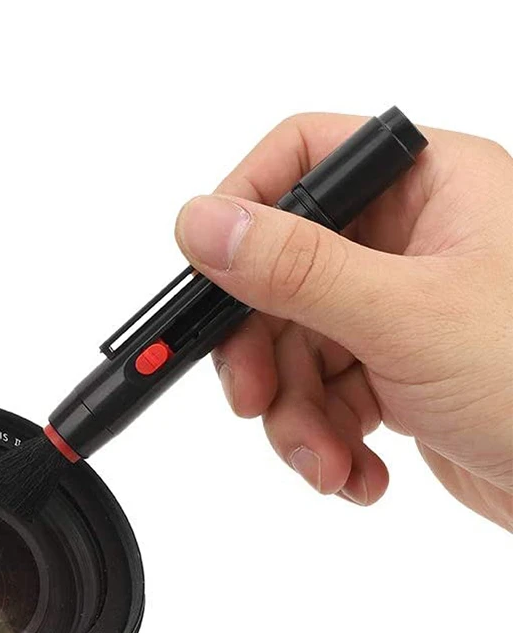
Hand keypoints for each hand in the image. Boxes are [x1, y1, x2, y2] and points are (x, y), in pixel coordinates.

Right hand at [174, 113, 512, 528]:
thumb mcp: (407, 319)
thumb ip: (295, 269)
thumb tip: (203, 223)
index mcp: (430, 187)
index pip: (303, 160)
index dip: (244, 213)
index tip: (209, 279)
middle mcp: (411, 240)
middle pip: (281, 273)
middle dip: (264, 354)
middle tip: (256, 400)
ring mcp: (400, 309)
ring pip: (294, 347)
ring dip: (296, 417)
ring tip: (326, 461)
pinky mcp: (396, 371)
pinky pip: (323, 395)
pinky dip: (326, 441)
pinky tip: (357, 472)